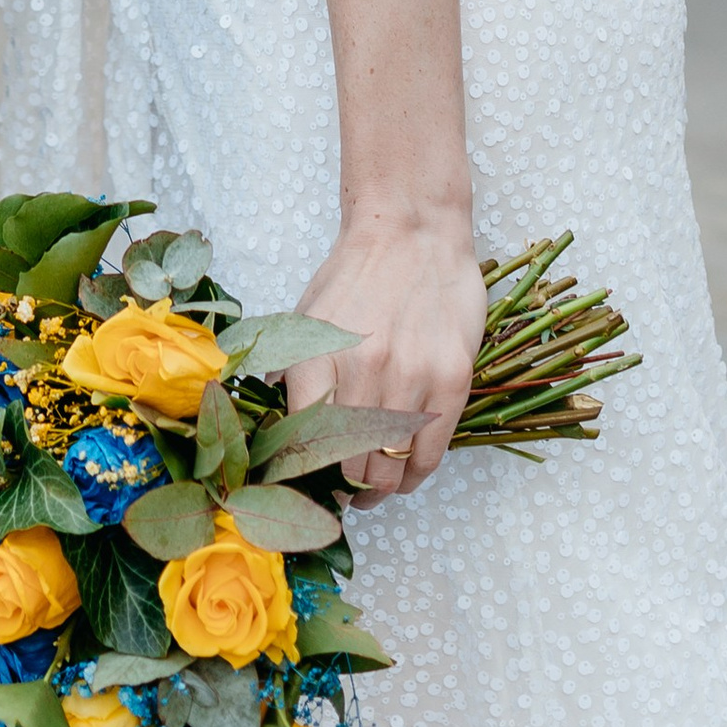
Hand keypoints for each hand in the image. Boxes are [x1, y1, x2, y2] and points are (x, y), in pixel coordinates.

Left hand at [287, 211, 485, 505]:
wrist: (411, 232)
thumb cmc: (354, 277)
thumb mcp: (306, 321)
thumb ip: (291, 376)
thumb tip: (274, 432)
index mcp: (314, 362)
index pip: (305, 451)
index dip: (308, 482)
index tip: (311, 490)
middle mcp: (361, 374)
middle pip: (351, 470)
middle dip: (345, 493)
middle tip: (345, 494)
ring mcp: (410, 379)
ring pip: (392, 471)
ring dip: (381, 491)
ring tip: (374, 489)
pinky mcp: (451, 381)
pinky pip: (431, 455)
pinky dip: (415, 475)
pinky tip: (406, 472)